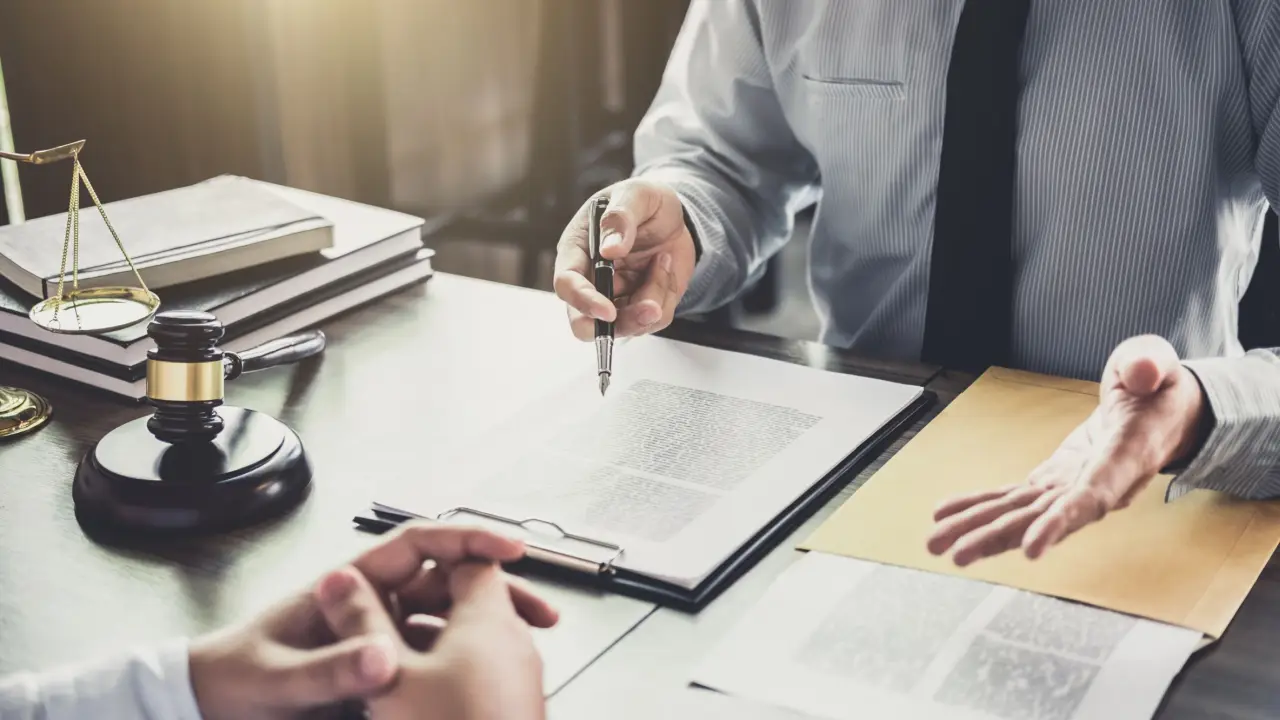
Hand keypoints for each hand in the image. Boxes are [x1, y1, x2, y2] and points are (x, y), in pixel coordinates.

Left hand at [188, 523, 557, 719]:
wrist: (208, 707)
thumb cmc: (230, 678)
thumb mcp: (275, 679)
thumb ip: (326, 670)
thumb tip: (381, 657)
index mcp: (348, 586)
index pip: (420, 544)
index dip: (469, 539)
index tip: (509, 548)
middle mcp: (369, 603)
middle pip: (447, 583)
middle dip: (496, 590)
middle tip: (537, 610)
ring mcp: (376, 634)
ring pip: (446, 620)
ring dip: (487, 627)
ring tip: (527, 642)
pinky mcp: (378, 667)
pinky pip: (431, 655)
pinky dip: (464, 659)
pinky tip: (485, 672)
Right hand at [553, 179, 696, 339]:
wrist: (674, 218)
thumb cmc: (644, 203)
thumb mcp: (636, 195)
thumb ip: (620, 217)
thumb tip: (609, 249)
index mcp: (577, 250)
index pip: (566, 283)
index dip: (583, 300)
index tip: (608, 310)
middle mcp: (590, 280)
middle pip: (584, 324)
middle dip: (618, 324)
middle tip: (650, 309)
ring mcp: (615, 298)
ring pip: (626, 325)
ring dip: (653, 299)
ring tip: (664, 260)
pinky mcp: (639, 307)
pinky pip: (654, 319)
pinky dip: (666, 295)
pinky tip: (664, 267)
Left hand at [926, 335, 1209, 565]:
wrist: (1159, 412)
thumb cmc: (1158, 389)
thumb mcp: (1157, 365)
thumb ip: (1148, 366)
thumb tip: (1140, 373)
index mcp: (1125, 459)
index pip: (1092, 497)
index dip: (1060, 523)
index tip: (1032, 549)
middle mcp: (1096, 485)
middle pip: (1043, 518)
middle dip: (998, 536)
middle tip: (956, 553)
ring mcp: (1071, 487)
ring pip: (1021, 514)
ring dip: (978, 530)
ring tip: (937, 544)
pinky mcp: (1053, 482)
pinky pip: (1013, 498)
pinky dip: (979, 505)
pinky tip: (946, 516)